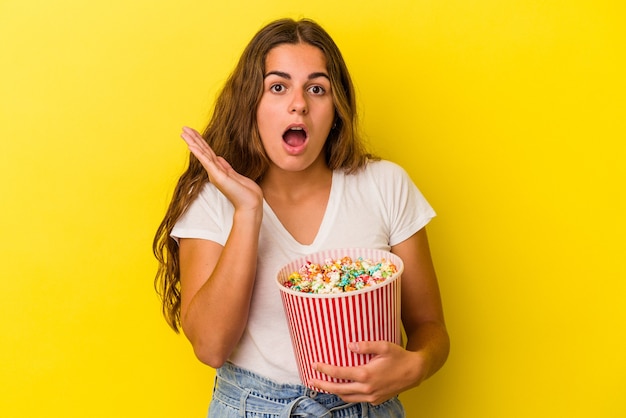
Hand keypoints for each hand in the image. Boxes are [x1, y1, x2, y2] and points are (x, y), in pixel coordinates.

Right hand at [180, 126, 262, 211]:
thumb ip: (225, 166)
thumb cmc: (245, 192)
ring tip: (184, 133)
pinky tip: (192, 146)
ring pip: (202, 154)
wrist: (250, 203)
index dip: (200, 140)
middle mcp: (214, 171)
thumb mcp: (235, 175)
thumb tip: (219, 158)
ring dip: (193, 142)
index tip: (192, 131)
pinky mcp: (218, 176)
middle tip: (183, 128)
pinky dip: (199, 153)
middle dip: (193, 138)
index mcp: (218, 169)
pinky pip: (207, 162)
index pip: (207, 152)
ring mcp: (215, 173)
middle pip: (202, 150)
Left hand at [309, 341, 425, 404]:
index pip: (339, 373)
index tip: (314, 365)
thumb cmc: (399, 356)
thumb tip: (349, 345)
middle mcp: (367, 388)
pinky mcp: (376, 400)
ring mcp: (372, 396)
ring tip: (323, 385)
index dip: (324, 369)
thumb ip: (365, 345)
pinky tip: (342, 389)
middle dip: (323, 385)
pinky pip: (356, 399)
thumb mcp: (384, 346)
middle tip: (310, 381)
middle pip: (338, 390)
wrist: (415, 372)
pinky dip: (346, 395)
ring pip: (346, 397)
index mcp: (366, 374)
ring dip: (333, 392)